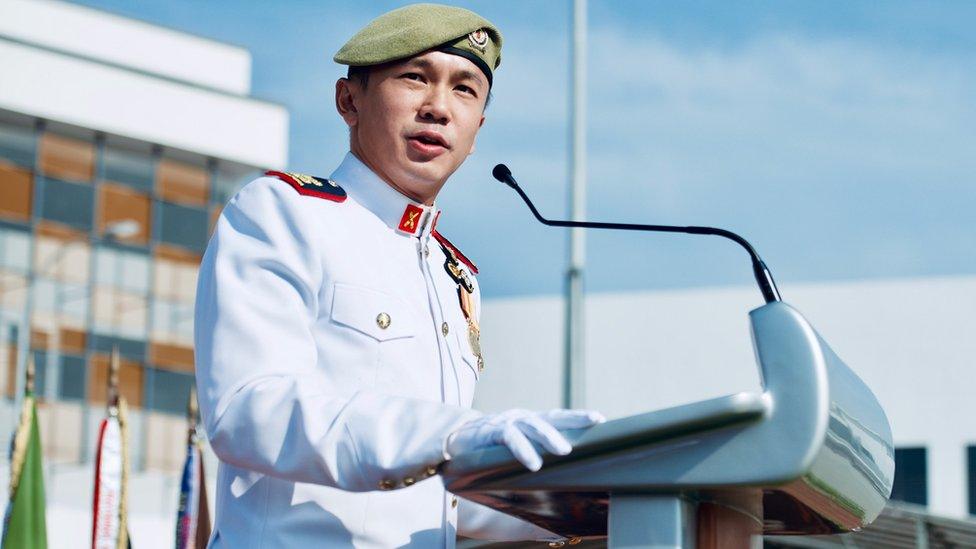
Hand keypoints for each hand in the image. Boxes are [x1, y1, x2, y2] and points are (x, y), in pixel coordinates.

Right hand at [445, 409, 604, 471]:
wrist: (450, 444)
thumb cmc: (486, 451)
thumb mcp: (513, 451)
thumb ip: (532, 456)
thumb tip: (556, 473)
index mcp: (528, 422)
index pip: (557, 417)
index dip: (577, 417)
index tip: (600, 418)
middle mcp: (520, 418)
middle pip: (550, 416)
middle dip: (573, 420)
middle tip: (592, 424)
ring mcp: (505, 422)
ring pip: (532, 425)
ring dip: (549, 437)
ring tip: (564, 451)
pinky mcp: (490, 431)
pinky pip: (509, 438)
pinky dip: (523, 450)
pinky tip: (533, 463)